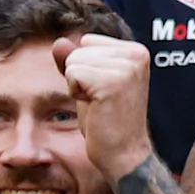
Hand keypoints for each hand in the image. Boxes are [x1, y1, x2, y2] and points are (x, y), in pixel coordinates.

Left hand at [54, 31, 157, 183]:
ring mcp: (127, 66)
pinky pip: (72, 74)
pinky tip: (96, 107)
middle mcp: (137, 53)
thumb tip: (58, 41)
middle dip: (80, 77)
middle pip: (78, 51)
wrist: (122, 152)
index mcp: (135, 50)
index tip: (103, 90)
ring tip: (99, 103)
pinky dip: (76, 93)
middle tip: (100, 100)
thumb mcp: (88, 84)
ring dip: (78, 87)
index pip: (86, 42)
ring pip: (73, 62)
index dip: (84, 69)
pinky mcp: (113, 81)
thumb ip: (74, 61)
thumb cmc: (106, 120)